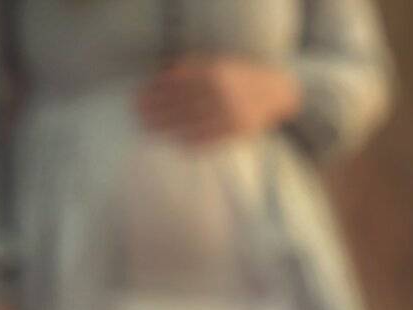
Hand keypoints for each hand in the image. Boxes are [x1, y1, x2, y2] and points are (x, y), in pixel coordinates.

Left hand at [136, 56, 301, 145]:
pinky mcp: (237, 131)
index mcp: (214, 74)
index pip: (175, 84)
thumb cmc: (238, 77)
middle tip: (138, 118)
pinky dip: (189, 142)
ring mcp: (230, 115)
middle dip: (156, 112)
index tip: (138, 98)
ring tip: (151, 131)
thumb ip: (191, 67)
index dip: (154, 92)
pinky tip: (175, 142)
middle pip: (180, 105)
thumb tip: (161, 76)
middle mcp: (221, 95)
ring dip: (168, 129)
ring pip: (192, 124)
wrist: (274, 92)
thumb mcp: (216, 63)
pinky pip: (208, 139)